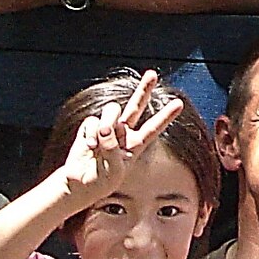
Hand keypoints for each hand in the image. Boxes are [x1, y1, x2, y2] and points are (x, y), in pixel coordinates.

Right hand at [60, 71, 185, 209]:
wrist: (79, 184)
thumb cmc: (101, 181)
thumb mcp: (114, 171)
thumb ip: (112, 148)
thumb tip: (105, 128)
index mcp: (135, 145)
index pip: (153, 128)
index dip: (165, 116)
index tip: (179, 103)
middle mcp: (123, 132)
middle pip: (136, 106)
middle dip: (144, 89)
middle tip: (152, 74)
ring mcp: (107, 128)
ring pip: (112, 110)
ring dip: (106, 123)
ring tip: (98, 144)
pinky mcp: (91, 127)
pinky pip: (92, 121)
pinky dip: (89, 133)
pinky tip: (88, 147)